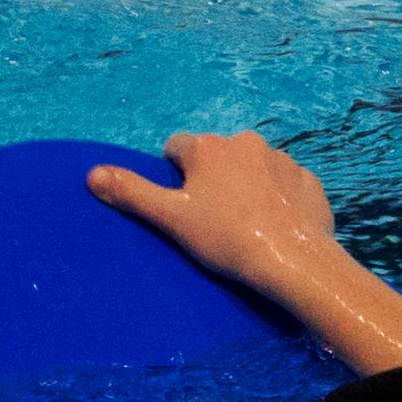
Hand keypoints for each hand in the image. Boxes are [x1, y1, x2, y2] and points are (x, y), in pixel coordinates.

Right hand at [87, 128, 337, 295]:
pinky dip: (276, 197)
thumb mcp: (171, 217)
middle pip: (216, 156)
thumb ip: (132, 192)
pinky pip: (282, 183)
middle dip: (211, 179)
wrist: (293, 259)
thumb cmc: (225, 238)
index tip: (183, 205)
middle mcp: (246, 142)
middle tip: (212, 218)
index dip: (175, 176)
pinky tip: (274, 225)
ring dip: (244, 185)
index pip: (176, 149)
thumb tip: (93, 173)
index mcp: (208, 147)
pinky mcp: (308, 179)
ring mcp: (282, 159)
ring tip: (244, 224)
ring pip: (251, 167)